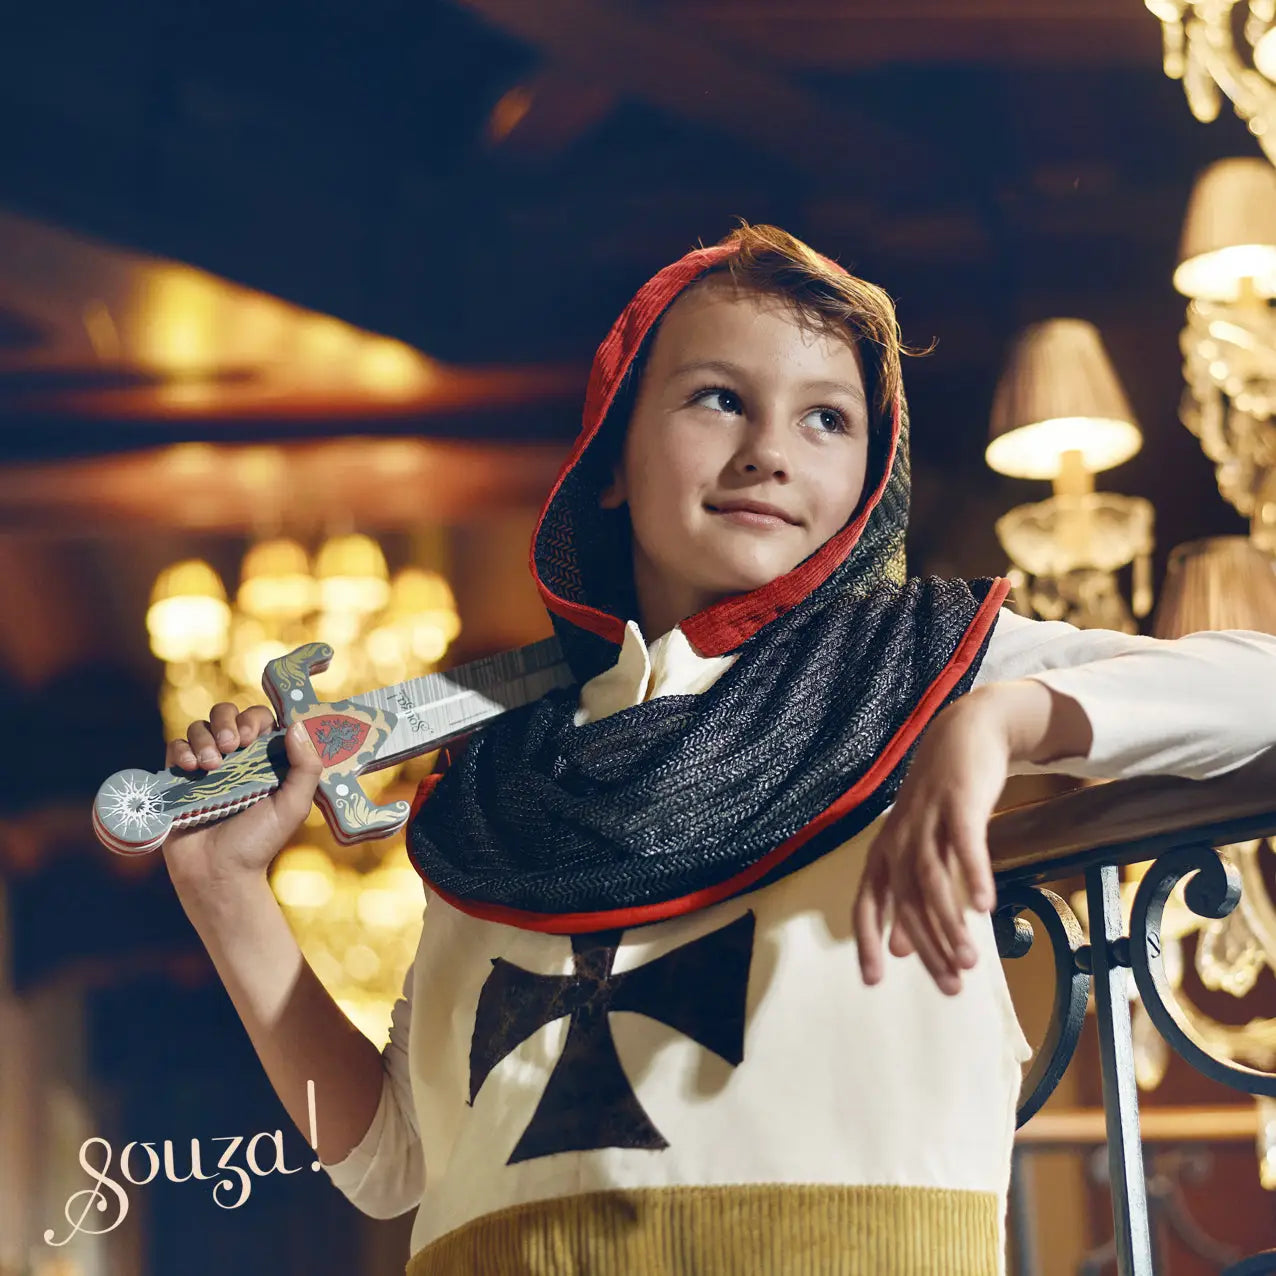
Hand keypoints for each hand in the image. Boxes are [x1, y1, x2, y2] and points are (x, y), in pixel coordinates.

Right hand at [160, 703, 322, 891]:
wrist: (218, 873)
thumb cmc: (259, 842)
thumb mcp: (293, 806)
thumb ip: (306, 767)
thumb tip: (297, 725)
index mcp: (264, 760)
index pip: (259, 719)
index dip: (254, 719)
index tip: (251, 737)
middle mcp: (234, 758)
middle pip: (225, 713)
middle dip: (226, 721)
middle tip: (231, 746)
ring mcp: (205, 766)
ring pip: (199, 727)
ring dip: (203, 738)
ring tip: (211, 766)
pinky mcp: (178, 779)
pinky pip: (174, 747)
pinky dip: (181, 750)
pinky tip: (190, 768)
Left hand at [853, 690, 1007, 995]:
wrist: (964, 735)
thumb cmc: (941, 802)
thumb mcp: (920, 848)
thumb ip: (908, 897)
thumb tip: (901, 949)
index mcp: (885, 852)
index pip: (867, 903)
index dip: (867, 940)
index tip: (872, 981)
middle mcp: (899, 838)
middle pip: (906, 901)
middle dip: (928, 947)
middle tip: (951, 986)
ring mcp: (927, 819)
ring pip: (932, 879)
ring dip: (949, 923)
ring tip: (970, 961)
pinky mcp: (958, 803)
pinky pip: (964, 845)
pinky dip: (972, 876)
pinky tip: (986, 909)